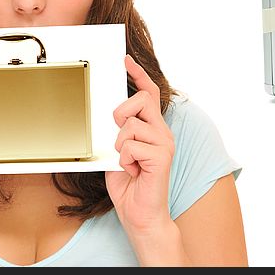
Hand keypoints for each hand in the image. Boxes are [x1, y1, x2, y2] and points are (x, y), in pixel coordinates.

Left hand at [105, 54, 175, 236]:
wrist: (141, 215)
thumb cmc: (129, 186)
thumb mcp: (117, 152)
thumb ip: (118, 133)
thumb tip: (110, 116)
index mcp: (153, 128)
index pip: (148, 93)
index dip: (138, 74)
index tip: (125, 60)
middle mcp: (162, 132)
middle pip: (140, 100)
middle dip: (121, 114)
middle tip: (119, 137)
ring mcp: (164, 143)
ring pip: (130, 125)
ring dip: (119, 146)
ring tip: (127, 163)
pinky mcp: (161, 156)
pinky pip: (130, 146)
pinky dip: (124, 161)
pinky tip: (132, 171)